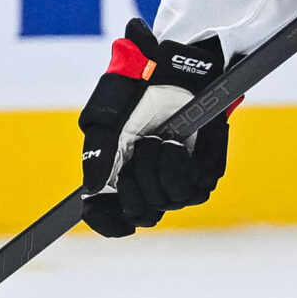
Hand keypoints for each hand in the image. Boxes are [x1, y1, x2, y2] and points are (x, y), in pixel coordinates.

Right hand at [77, 19, 229, 236]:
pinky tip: (173, 141)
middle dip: (134, 185)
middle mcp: (150, 184)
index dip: (107, 224)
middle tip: (135, 151)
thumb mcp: (106, 122)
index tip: (104, 216)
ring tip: (156, 139)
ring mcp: (179, 181)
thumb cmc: (137, 94)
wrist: (173, 72)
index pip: (111, 218)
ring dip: (155, 168)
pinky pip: (192, 189)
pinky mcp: (205, 173)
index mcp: (121, 178)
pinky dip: (176, 163)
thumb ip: (95, 155)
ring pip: (167, 202)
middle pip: (142, 215)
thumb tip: (91, 190)